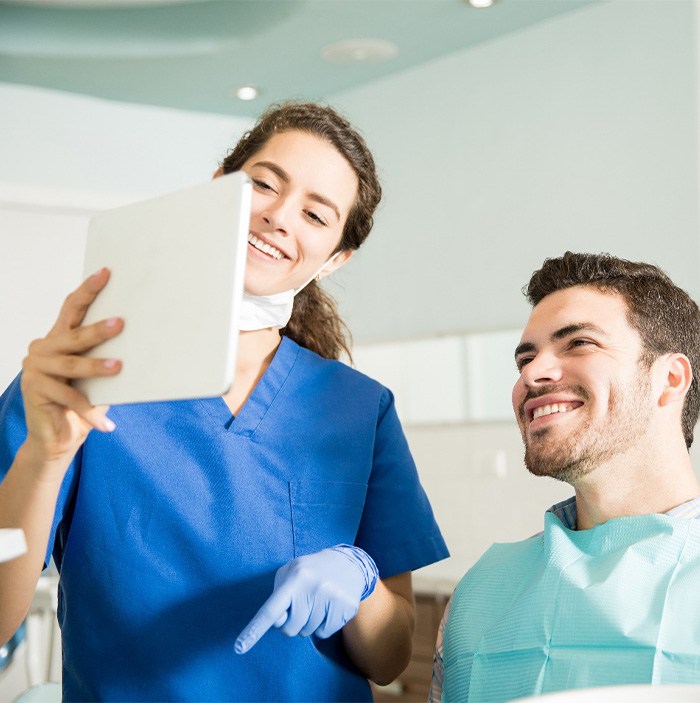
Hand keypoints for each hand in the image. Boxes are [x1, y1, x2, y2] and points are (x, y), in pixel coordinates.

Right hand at [20, 268, 123, 471]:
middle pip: (74, 335)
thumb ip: (107, 356)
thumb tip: (142, 339)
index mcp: (59, 337)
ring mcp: (35, 368)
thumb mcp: (97, 376)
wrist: (59, 436)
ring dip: (96, 368)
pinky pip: (68, 397)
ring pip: (71, 365)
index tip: (106, 273)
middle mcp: (43, 348)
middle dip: (99, 330)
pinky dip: (89, 410)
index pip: (72, 307)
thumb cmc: (83, 401)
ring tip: (118, 368)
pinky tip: (106, 423)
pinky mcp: (34, 389)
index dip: (89, 290)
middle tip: (121, 323)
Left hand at [235, 544, 378, 653]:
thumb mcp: (291, 572)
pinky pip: (323, 634)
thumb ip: (277, 596)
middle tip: (303, 602)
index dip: (254, 630)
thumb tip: (276, 621)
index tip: (239, 648)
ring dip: (309, 622)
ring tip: (318, 601)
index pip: (271, 610)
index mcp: (296, 577)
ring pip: (307, 632)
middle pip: (289, 629)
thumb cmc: (311, 571)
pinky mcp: (345, 609)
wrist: (349, 563)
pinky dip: (323, 625)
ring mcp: (331, 599)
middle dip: (292, 621)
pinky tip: (329, 607)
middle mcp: (313, 588)